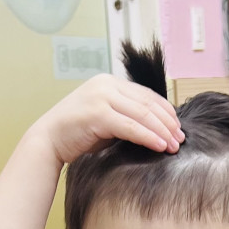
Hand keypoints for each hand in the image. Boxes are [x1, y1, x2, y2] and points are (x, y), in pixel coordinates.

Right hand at [38, 73, 183, 168]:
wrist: (48, 140)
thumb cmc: (77, 134)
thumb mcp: (106, 120)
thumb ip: (126, 117)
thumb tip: (156, 129)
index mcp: (109, 82)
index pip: (146, 95)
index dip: (166, 112)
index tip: (178, 128)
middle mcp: (106, 84)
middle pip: (148, 103)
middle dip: (168, 122)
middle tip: (180, 139)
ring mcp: (101, 96)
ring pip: (142, 113)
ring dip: (162, 131)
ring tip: (174, 146)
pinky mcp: (98, 113)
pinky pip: (131, 126)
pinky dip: (148, 136)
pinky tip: (160, 146)